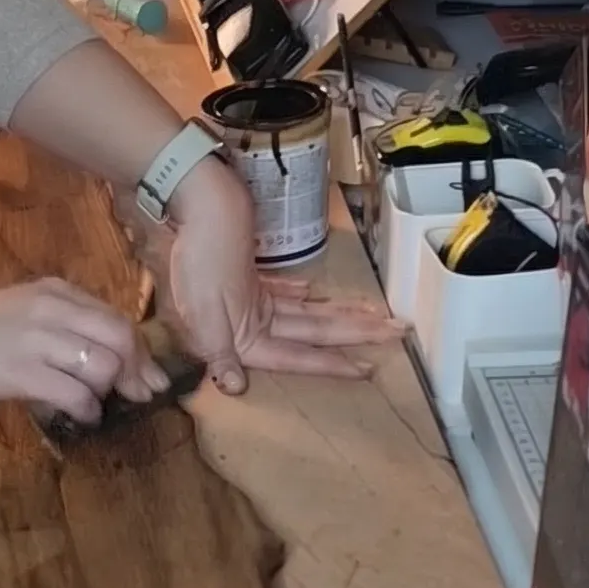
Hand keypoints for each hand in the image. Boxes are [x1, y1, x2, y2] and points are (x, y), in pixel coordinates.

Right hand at [0, 283, 165, 422]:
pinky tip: (83, 417)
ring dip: (108, 392)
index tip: (150, 375)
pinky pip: (77, 394)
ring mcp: (39, 340)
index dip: (141, 351)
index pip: (117, 318)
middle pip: (121, 339)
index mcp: (56, 292)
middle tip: (139, 395)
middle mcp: (54, 309)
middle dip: (138, 372)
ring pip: (104, 367)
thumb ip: (63, 320)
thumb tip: (107, 352)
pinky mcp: (24, 372)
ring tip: (96, 404)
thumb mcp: (23, 307)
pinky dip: (88, 410)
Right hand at [167, 161, 399, 394]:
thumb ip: (218, 351)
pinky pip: (281, 292)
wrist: (194, 200)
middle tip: (394, 331)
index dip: (330, 364)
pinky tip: (317, 295)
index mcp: (237, 336)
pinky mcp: (247, 277)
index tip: (367, 368)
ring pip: (304, 313)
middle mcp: (244, 324)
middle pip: (310, 333)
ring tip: (373, 316)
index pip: (294, 357)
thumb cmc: (202, 253)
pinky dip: (299, 295)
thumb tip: (232, 387)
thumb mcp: (204, 308)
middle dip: (353, 333)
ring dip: (337, 314)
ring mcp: (247, 300)